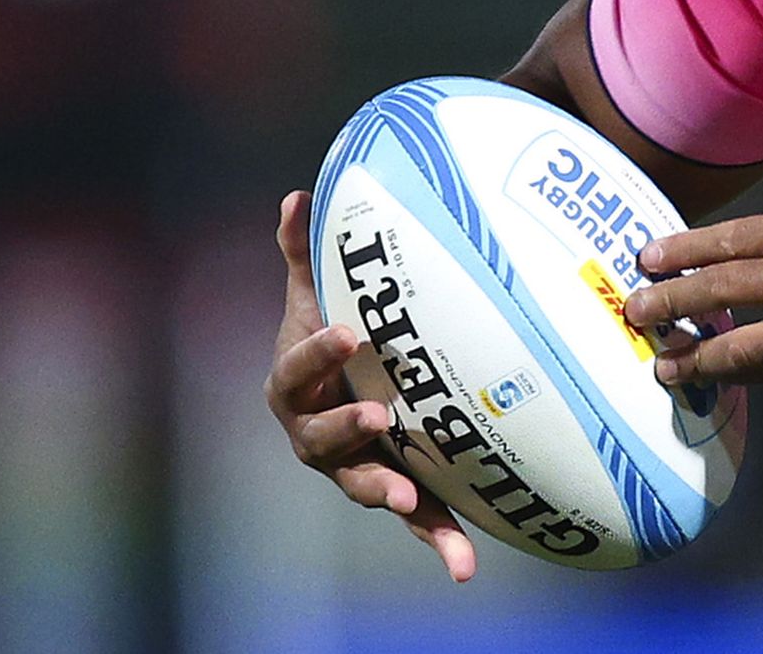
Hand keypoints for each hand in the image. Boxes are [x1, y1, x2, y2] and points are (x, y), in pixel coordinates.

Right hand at [265, 191, 475, 581]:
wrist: (343, 392)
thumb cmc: (330, 339)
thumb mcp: (314, 298)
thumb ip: (304, 253)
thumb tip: (297, 193)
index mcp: (296, 386)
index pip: (298, 369)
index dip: (317, 352)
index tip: (347, 332)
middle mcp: (315, 435)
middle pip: (321, 438)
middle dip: (348, 428)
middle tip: (379, 416)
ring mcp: (354, 469)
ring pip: (364, 485)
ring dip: (386, 493)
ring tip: (409, 503)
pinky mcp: (397, 492)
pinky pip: (418, 523)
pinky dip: (441, 544)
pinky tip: (466, 569)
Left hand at [627, 122, 762, 390]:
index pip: (734, 239)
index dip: (687, 248)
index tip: (648, 257)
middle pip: (723, 289)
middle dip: (673, 300)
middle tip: (633, 310)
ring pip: (737, 340)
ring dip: (694, 351)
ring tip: (660, 362)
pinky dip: (738, 376)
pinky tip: (714, 382)